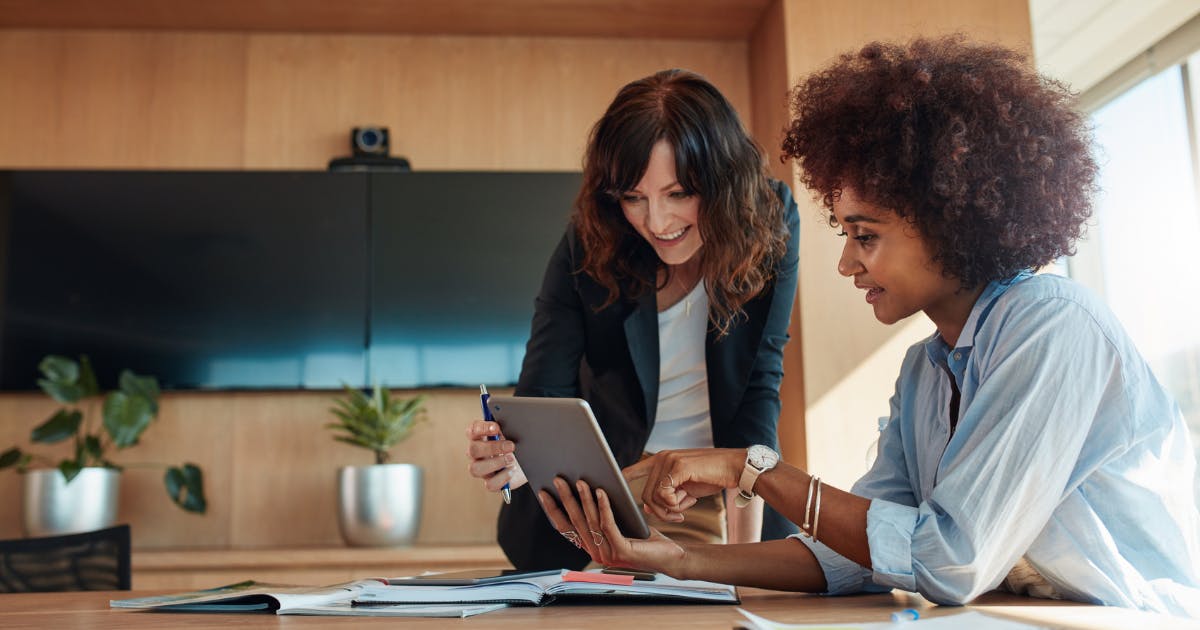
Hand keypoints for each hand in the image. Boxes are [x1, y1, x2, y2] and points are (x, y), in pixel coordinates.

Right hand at [465, 420, 527, 491]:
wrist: (529, 461)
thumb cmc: (517, 443)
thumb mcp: (513, 432)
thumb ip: (507, 425)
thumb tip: (508, 418)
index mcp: (479, 437)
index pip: (472, 430)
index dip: (482, 428)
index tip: (496, 427)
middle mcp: (476, 454)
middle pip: (473, 450)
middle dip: (492, 447)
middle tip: (510, 445)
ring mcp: (482, 469)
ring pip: (475, 469)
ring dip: (495, 463)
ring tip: (512, 459)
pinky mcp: (491, 482)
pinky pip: (489, 484)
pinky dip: (502, 478)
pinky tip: (512, 471)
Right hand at [538, 477, 684, 573]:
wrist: (671, 556)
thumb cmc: (645, 537)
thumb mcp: (620, 523)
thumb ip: (602, 514)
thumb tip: (588, 486)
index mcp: (592, 547)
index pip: (566, 528)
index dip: (553, 510)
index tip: (543, 492)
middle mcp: (596, 552)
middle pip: (575, 521)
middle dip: (565, 498)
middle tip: (558, 479)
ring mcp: (608, 554)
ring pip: (591, 521)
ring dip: (584, 498)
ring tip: (580, 480)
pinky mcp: (622, 551)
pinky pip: (608, 524)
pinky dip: (603, 506)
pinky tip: (601, 491)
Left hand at [624, 448, 743, 521]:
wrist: (734, 467)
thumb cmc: (711, 477)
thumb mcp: (686, 488)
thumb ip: (667, 495)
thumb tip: (646, 507)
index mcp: (662, 460)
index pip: (633, 470)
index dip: (621, 481)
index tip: (609, 490)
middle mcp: (662, 458)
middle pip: (645, 493)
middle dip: (658, 511)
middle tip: (676, 516)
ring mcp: (669, 460)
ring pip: (654, 496)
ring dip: (668, 510)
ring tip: (683, 510)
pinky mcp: (678, 466)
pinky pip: (665, 494)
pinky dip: (674, 504)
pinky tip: (688, 503)